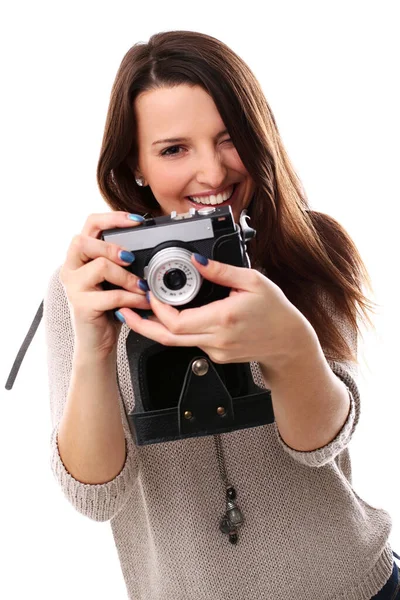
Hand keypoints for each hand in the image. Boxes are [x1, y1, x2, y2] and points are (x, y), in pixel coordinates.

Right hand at [59, 211, 150, 359]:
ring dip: (127, 276)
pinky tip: (142, 302)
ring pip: (101, 266)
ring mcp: (73, 287)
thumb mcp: (115, 278)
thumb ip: (122, 259)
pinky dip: (132, 298)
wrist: (97, 341)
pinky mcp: (82, 305)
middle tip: (131, 259)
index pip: (90, 224)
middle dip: (113, 248)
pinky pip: (112, 295)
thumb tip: (150, 242)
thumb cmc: (108, 307)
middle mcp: (71, 268)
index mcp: (80, 256)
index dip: (113, 218)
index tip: (138, 221)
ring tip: (142, 287)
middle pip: (85, 241)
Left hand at [116, 254, 316, 378]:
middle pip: (167, 338)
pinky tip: (171, 317)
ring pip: (176, 342)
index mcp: (223, 319)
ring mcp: (215, 351)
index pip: (177, 321)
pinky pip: (190, 342)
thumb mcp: (251, 281)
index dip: (157, 309)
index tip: (150, 293)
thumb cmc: (275, 311)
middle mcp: (216, 340)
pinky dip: (176, 330)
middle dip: (141, 324)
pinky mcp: (216, 356)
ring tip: (139, 312)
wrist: (289, 342)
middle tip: (124, 311)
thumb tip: (194, 258)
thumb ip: (219, 270)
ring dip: (155, 328)